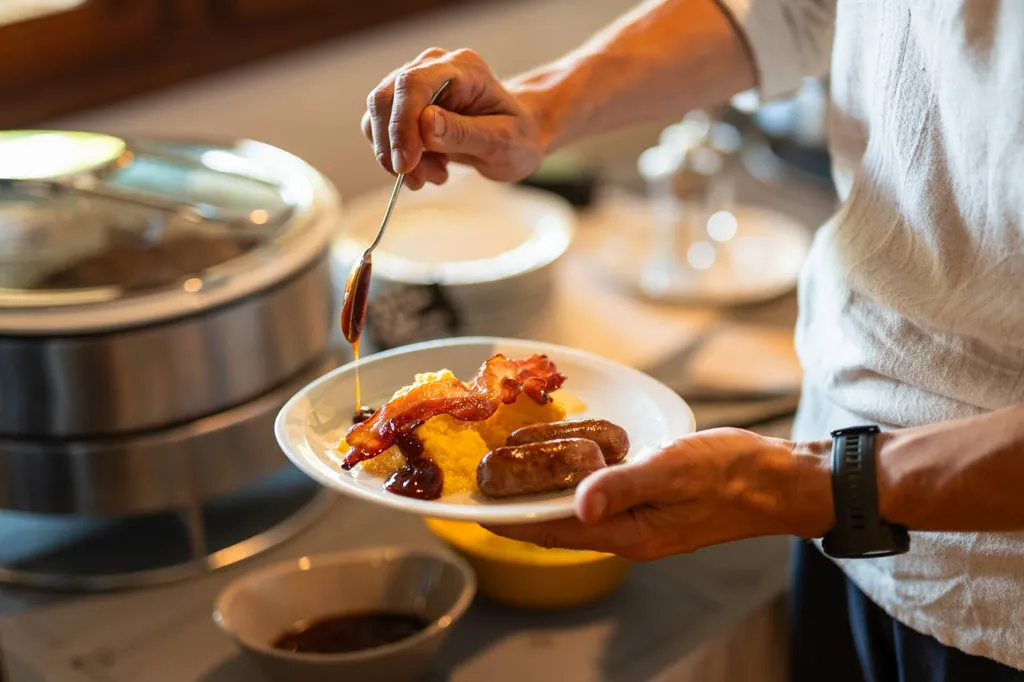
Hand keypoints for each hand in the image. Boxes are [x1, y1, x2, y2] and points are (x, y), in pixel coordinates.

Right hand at [362, 47, 546, 188]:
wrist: (517, 137)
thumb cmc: (517, 137)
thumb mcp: (502, 142)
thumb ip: (464, 133)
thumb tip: (424, 124)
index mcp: (462, 68)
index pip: (412, 84)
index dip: (401, 124)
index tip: (406, 164)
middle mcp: (433, 68)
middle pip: (386, 98)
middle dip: (394, 146)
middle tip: (418, 180)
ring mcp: (416, 85)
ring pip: (378, 118)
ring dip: (397, 157)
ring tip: (435, 175)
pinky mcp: (406, 107)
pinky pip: (384, 132)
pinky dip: (398, 158)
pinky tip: (429, 170)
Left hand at [487, 429, 833, 560]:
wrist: (782, 480)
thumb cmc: (734, 473)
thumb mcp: (676, 469)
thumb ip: (625, 485)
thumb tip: (577, 505)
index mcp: (629, 534)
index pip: (554, 533)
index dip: (512, 522)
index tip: (475, 511)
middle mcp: (629, 534)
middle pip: (559, 526)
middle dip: (521, 509)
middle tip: (485, 484)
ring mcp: (642, 521)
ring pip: (579, 512)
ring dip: (546, 494)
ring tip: (513, 472)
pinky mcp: (653, 504)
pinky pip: (602, 497)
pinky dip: (576, 482)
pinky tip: (567, 461)